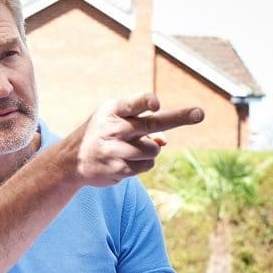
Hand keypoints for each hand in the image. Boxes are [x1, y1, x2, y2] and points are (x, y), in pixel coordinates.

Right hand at [67, 92, 202, 186]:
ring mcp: (116, 150)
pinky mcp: (118, 169)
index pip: (134, 103)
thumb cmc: (102, 133)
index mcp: (113, 110)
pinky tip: (124, 161)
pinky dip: (141, 163)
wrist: (71, 160)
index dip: (147, 102)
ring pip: (154, 149)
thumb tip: (165, 141)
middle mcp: (114, 129)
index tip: (156, 104)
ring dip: (150, 150)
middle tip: (200, 113)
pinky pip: (146, 166)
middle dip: (179, 118)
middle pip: (153, 124)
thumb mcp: (116, 121)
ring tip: (131, 149)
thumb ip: (143, 124)